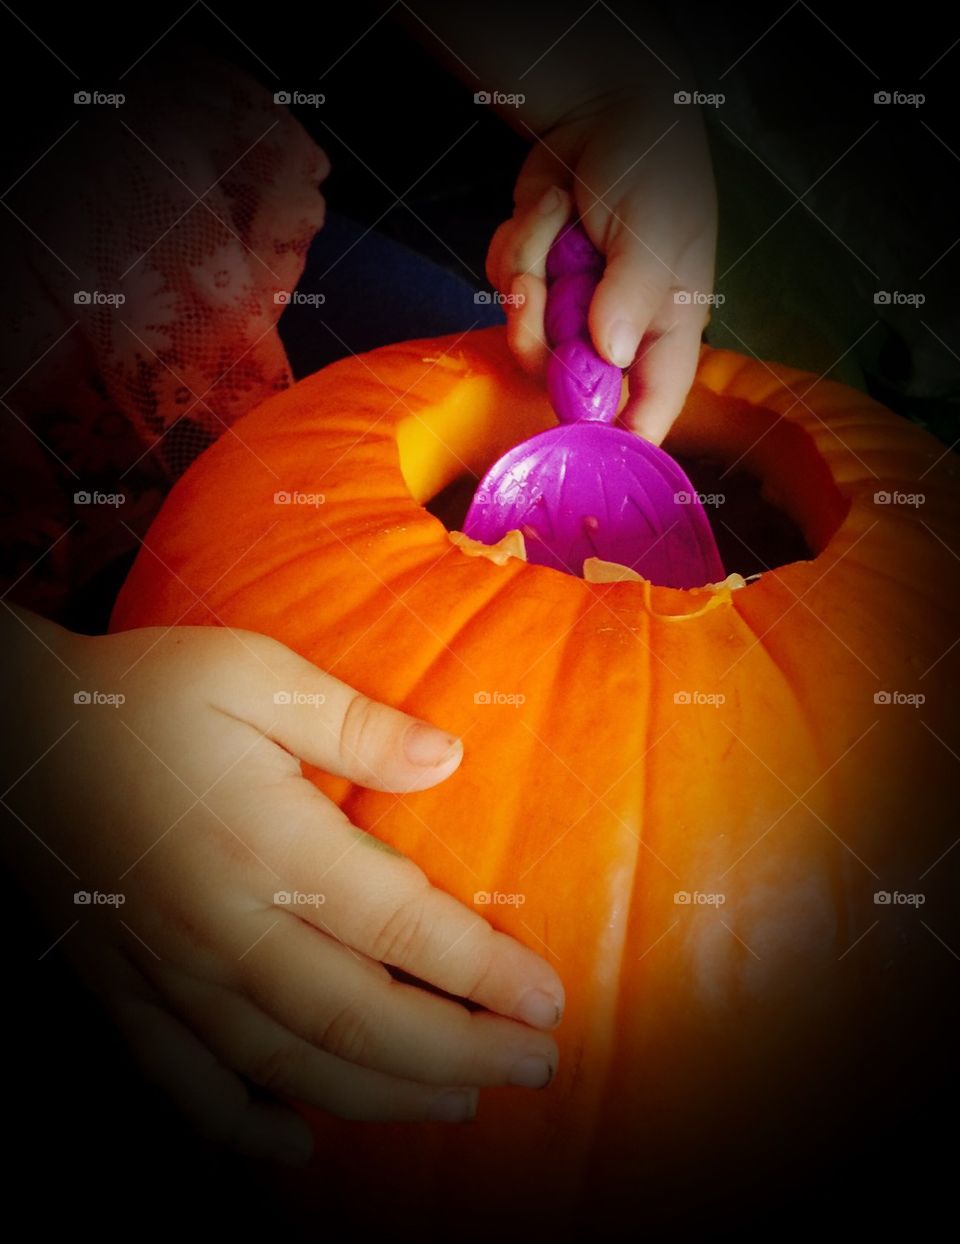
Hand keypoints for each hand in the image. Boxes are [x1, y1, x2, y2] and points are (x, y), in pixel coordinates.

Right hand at [2, 616, 563, 1163]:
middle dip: (459, 1053)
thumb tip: (449, 758)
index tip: (548, 1002)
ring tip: (456, 1105)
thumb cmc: (140, 695)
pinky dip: (238, 1129)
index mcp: (268, 845)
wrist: (14, 733)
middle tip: (535, 1069)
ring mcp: (167, 971)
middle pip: (360, 1019)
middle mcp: (223, 927)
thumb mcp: (253, 675)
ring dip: (381, 1096)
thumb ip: (353, 723)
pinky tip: (292, 1150)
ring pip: (288, 1066)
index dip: (484, 974)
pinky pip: (181, 1084)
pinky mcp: (121, 990)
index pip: (402, 930)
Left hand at [488, 90, 716, 443]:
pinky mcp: (535, 287)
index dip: (621, 442)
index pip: (651, 409)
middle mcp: (616, 333)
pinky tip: (545, 212)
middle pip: (567, 387)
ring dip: (526, 277)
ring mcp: (570, 311)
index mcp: (665, 329)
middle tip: (535, 289)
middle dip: (541, 339)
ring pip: (526, 342)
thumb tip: (609, 353)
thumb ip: (632, 293)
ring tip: (552, 221)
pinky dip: (515, 248)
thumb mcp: (654, 228)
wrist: (602, 112)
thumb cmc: (651, 168)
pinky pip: (505, 295)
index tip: (585, 455)